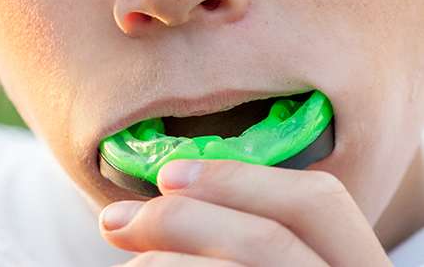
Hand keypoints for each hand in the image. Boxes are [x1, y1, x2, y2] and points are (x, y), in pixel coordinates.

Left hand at [98, 159, 391, 266]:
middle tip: (114, 220)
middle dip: (179, 218)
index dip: (237, 178)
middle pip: (268, 239)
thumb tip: (171, 192)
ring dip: (164, 263)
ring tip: (129, 266)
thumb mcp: (284, 260)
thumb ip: (249, 235)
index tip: (167, 174)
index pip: (318, 201)